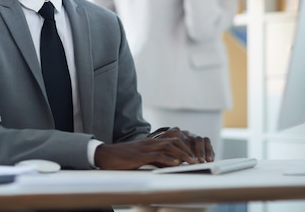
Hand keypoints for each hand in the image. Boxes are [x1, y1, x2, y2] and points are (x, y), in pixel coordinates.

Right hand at [94, 127, 213, 169]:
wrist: (105, 155)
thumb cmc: (122, 158)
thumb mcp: (142, 157)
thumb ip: (155, 159)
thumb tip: (170, 165)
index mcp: (152, 142)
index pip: (173, 140)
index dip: (186, 146)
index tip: (195, 155)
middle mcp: (151, 142)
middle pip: (175, 141)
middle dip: (188, 150)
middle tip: (198, 159)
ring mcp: (145, 148)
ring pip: (169, 147)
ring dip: (183, 155)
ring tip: (192, 162)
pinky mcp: (140, 155)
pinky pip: (157, 155)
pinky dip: (168, 159)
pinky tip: (176, 164)